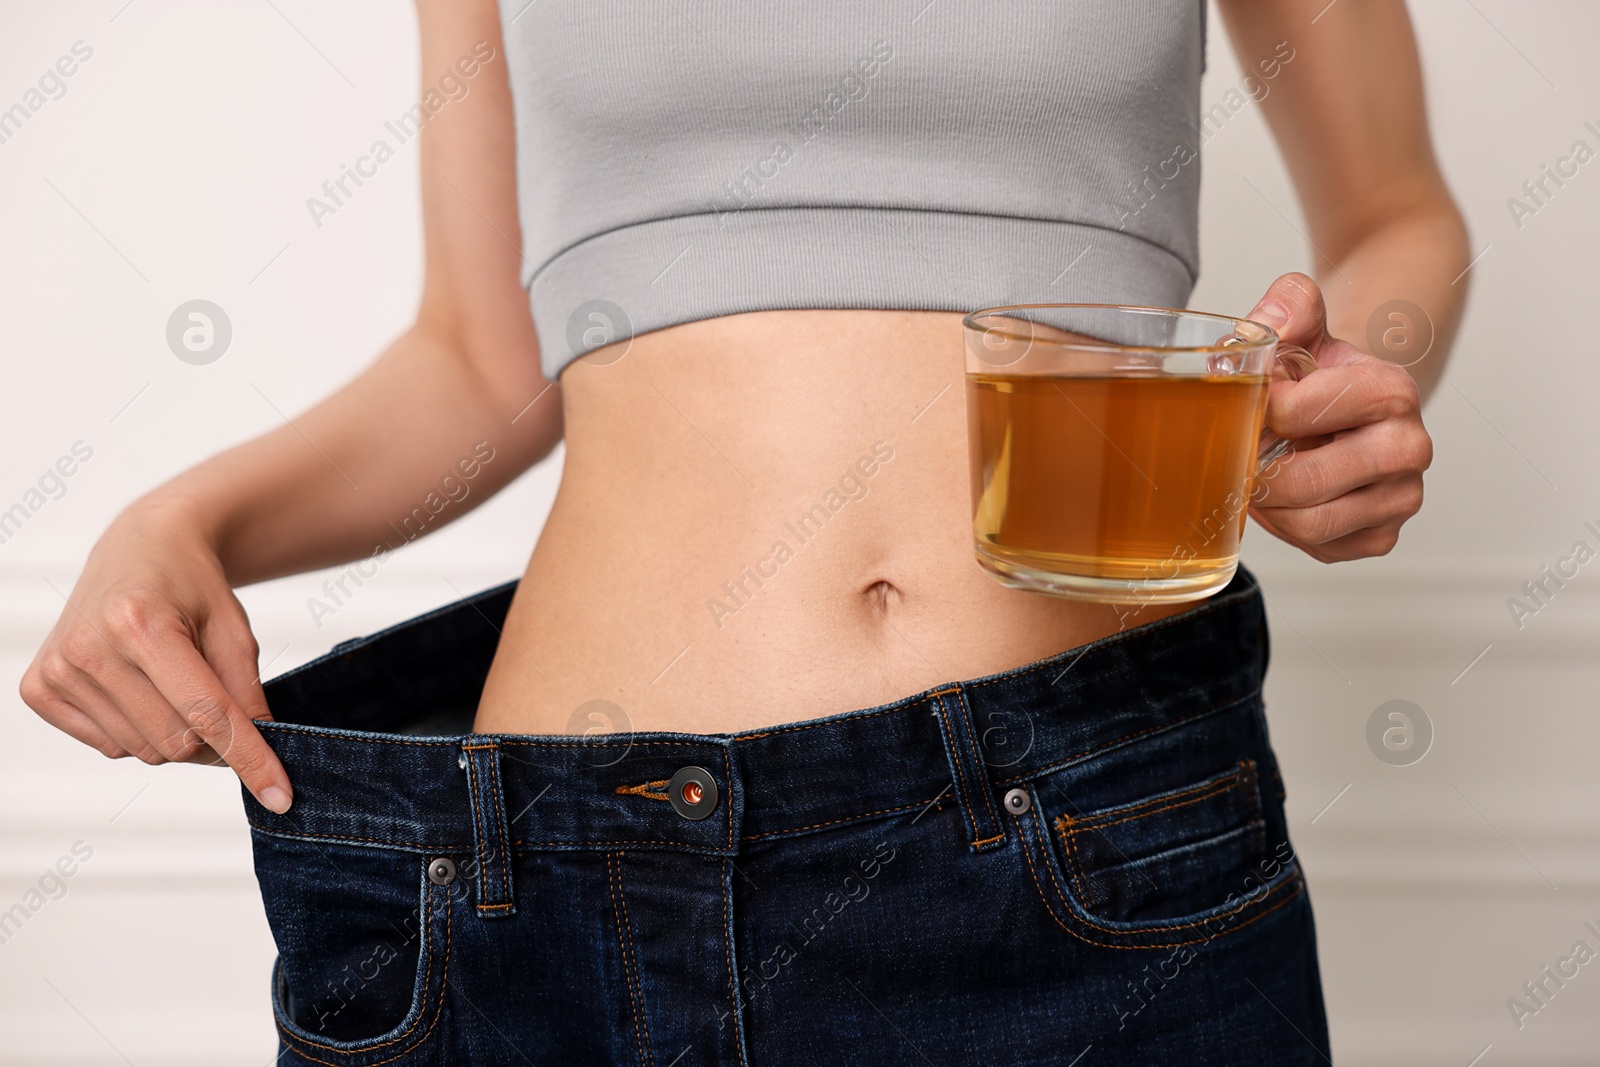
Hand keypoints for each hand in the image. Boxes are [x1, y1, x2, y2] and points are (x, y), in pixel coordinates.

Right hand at [18, 498, 292, 811]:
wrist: (140, 548)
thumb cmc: (192, 586)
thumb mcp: (235, 629)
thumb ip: (248, 693)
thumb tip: (262, 755)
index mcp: (142, 624)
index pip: (207, 715)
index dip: (250, 759)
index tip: (280, 796)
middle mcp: (91, 648)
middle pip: (175, 743)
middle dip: (213, 740)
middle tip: (220, 704)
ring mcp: (57, 669)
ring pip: (143, 752)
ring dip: (173, 734)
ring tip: (172, 681)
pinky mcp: (39, 689)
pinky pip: (109, 747)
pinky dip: (137, 730)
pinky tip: (137, 686)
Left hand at [1245, 273, 1432, 561]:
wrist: (1345, 408)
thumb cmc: (1316, 373)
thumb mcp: (1301, 328)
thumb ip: (1286, 307)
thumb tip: (1264, 327)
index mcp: (1391, 391)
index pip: (1295, 413)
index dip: (1256, 413)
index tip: (1253, 405)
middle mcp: (1409, 447)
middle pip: (1302, 482)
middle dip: (1257, 471)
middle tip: (1246, 452)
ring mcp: (1401, 497)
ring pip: (1309, 523)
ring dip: (1269, 504)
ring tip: (1264, 474)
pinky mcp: (1382, 535)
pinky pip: (1319, 546)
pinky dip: (1288, 528)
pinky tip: (1288, 498)